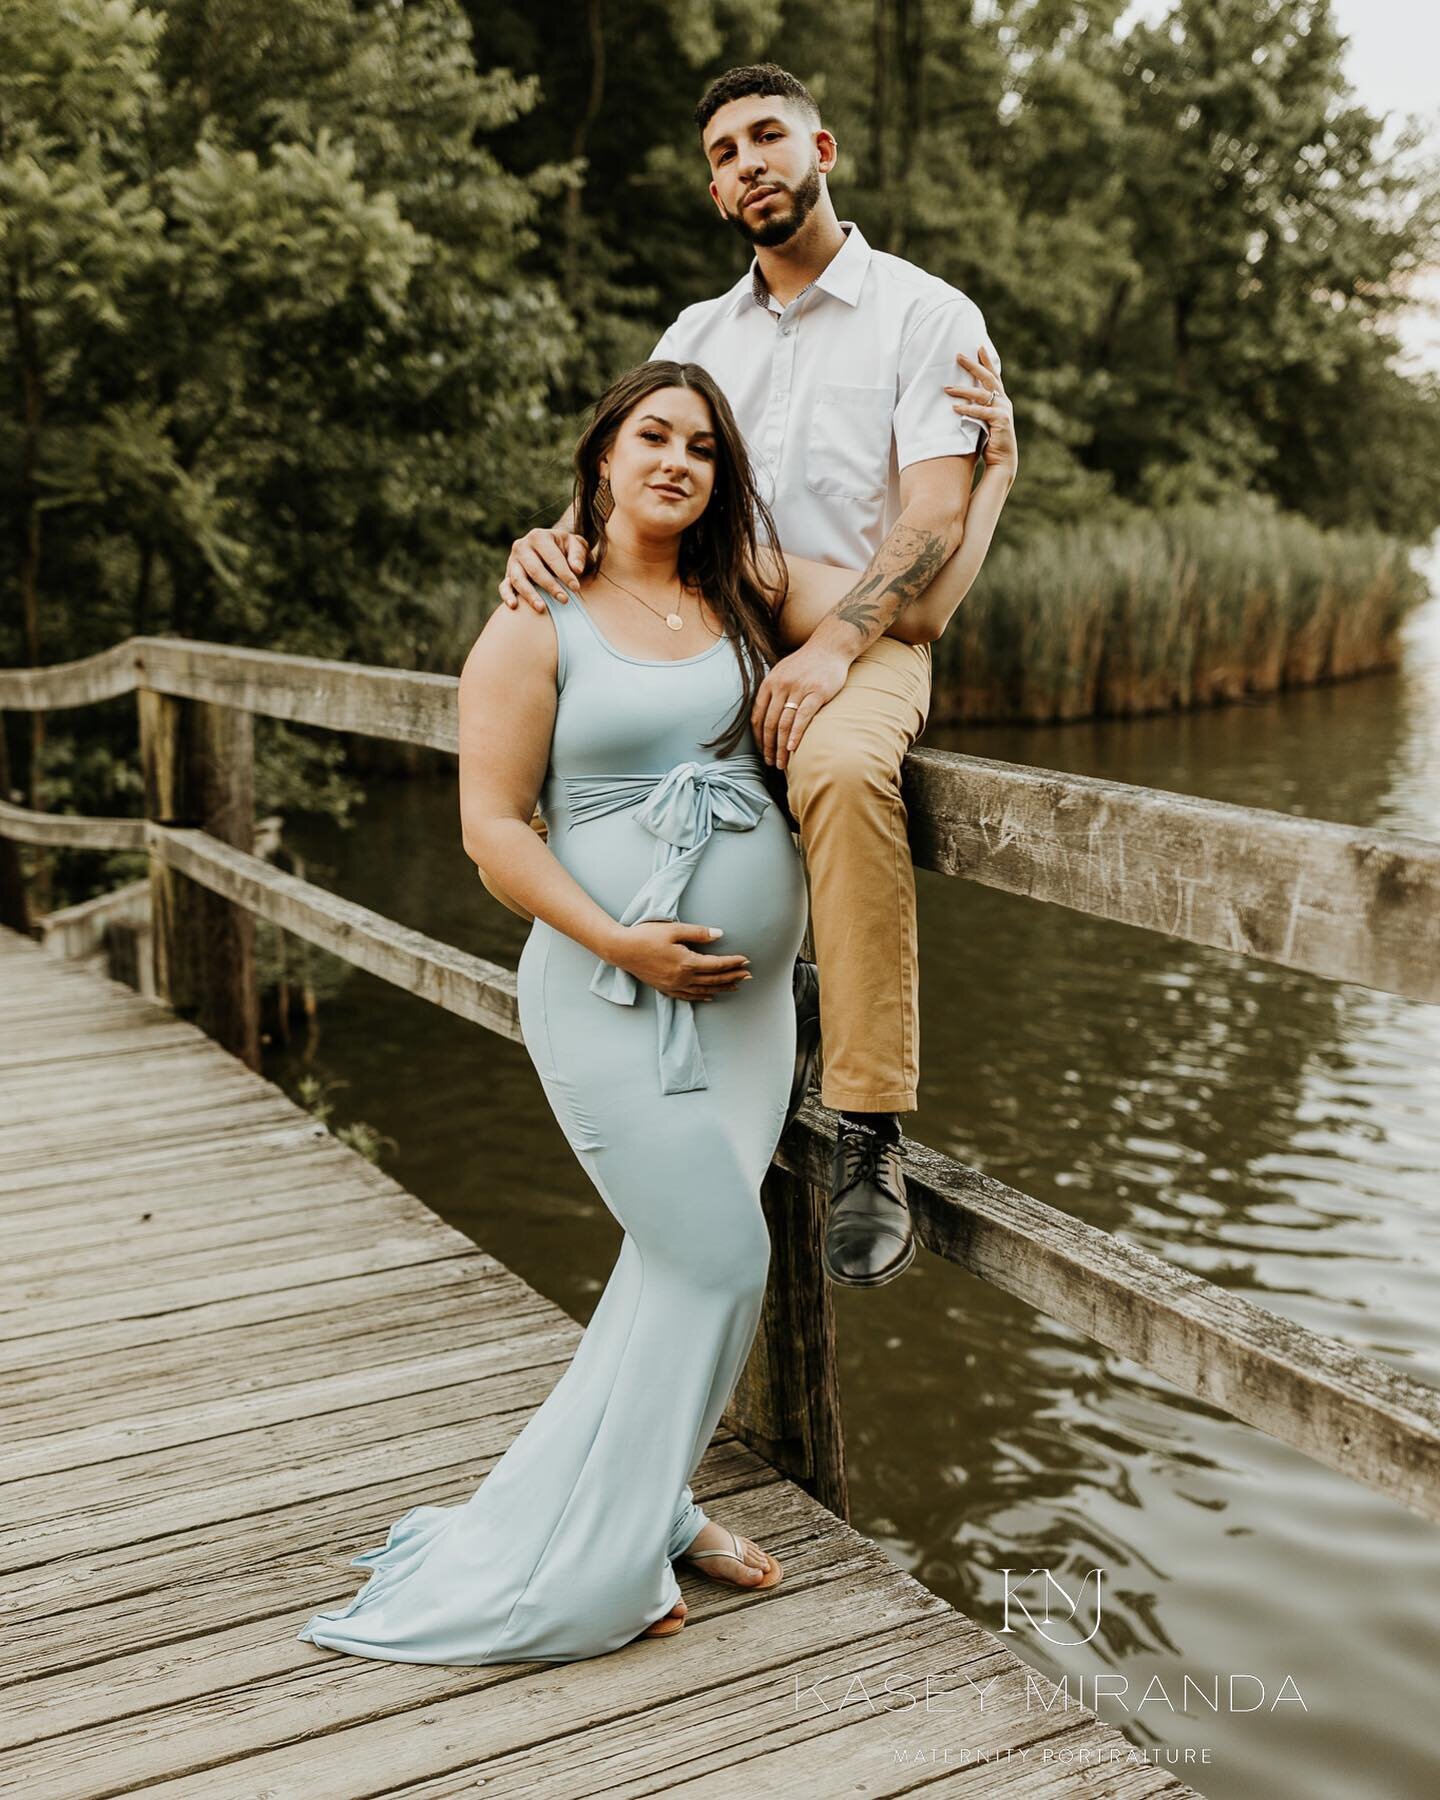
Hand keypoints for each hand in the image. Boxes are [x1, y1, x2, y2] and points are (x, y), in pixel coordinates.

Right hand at [500, 527, 590, 611]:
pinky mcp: (508, 575)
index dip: (564, 574)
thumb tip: (577, 569)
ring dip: (530, 595)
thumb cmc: (567, 550)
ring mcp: (512, 561)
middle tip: (564, 600)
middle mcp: (522, 546)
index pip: (552, 557)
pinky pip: (504, 586)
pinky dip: (507, 596)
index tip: (576, 588)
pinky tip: (514, 606)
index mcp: (539, 536)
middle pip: (535, 569)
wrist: (553, 551)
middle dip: (550, 586)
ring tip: (542, 608)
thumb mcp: (576, 546)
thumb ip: (578, 555)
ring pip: (518, 579)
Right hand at [611, 920, 751, 1001]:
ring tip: (736, 986)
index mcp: (687, 963)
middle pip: (714, 980)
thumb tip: (720, 934)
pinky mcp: (665, 988)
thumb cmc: (646, 936)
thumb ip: (699, 933)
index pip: (717, 965)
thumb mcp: (674, 929)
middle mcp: (683, 978)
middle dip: (733, 977)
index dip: (733, 963)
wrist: (622, 949)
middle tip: (749, 975)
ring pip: (704, 990)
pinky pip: (689, 996)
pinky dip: (702, 996)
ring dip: (722, 988)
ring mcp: (674, 986)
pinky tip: (710, 995)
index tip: (746, 961)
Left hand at [751, 640, 851, 769]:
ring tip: (782, 762)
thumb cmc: (806, 663)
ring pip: (784, 723)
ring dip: (781, 747)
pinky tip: (792, 748)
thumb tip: (763, 717)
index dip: (758, 738)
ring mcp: (799, 689)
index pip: (758, 716)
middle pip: (769, 723)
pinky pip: (803, 717)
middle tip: (771, 763)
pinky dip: (796, 734)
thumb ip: (772, 692)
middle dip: (768, 747)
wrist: (830, 647)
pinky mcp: (817, 692)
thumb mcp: (782, 672)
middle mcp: (781, 685)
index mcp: (769, 682)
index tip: (761, 752)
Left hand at [944, 345, 1016, 482]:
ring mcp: (1004, 410)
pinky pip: (982, 412)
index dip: (987, 361)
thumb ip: (977, 408)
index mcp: (1001, 400)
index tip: (979, 346)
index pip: (993, 376)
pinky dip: (968, 409)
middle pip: (988, 378)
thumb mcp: (982, 420)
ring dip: (963, 390)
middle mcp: (1004, 402)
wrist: (1002, 462)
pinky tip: (955, 408)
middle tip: (958, 356)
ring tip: (947, 388)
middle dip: (973, 365)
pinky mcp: (1001, 421)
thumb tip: (960, 399)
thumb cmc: (989, 442)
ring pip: (982, 394)